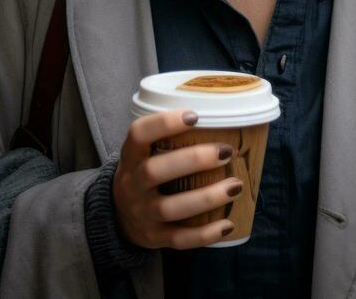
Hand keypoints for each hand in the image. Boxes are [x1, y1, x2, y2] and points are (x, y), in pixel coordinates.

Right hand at [112, 109, 242, 249]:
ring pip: (170, 207)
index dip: (164, 123)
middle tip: (226, 151)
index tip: (195, 116)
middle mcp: (132, 184)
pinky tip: (228, 224)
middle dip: (193, 160)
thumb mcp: (143, 153)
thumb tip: (217, 116)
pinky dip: (205, 234)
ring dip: (206, 197)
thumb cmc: (144, 172)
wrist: (119, 216)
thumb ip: (167, 138)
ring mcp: (142, 213)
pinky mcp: (154, 237)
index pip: (138, 134)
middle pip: (155, 171)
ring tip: (236, 186)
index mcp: (130, 156)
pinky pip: (179, 239)